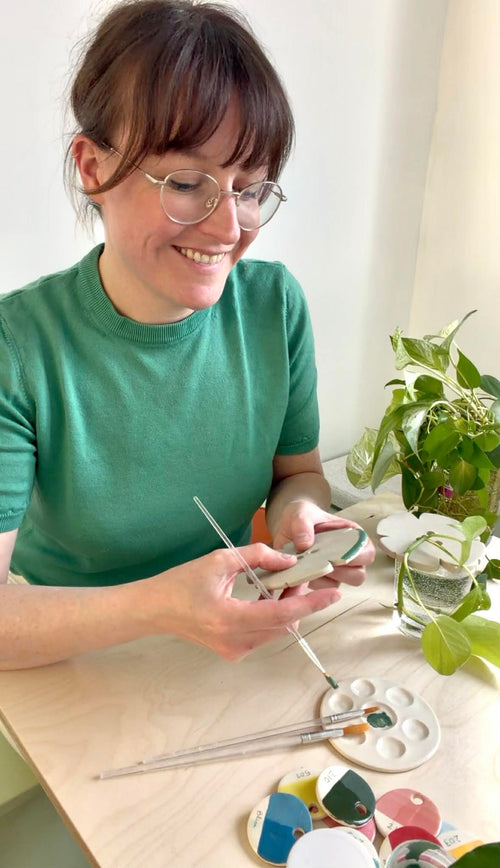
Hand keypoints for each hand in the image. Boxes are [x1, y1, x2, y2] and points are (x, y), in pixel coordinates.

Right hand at [144, 543, 340, 660]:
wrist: (155, 609)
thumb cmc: (183, 582)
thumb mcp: (220, 560)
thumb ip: (258, 556)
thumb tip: (289, 559)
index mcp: (229, 619)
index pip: (281, 614)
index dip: (310, 604)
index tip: (332, 594)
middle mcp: (235, 642)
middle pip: (284, 624)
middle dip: (299, 602)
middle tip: (302, 577)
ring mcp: (235, 651)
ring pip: (276, 631)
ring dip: (286, 609)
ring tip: (283, 584)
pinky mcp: (234, 653)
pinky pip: (264, 634)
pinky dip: (272, 616)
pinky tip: (267, 597)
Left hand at [271, 500, 375, 588]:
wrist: (288, 528)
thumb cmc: (303, 517)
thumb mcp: (301, 513)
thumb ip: (302, 523)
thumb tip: (305, 544)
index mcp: (353, 537)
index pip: (367, 552)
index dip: (357, 557)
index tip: (338, 555)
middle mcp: (348, 556)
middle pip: (358, 575)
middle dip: (341, 573)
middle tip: (322, 563)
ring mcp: (336, 571)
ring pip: (339, 585)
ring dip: (324, 579)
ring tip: (308, 565)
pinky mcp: (321, 580)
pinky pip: (320, 590)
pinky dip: (310, 583)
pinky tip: (300, 571)